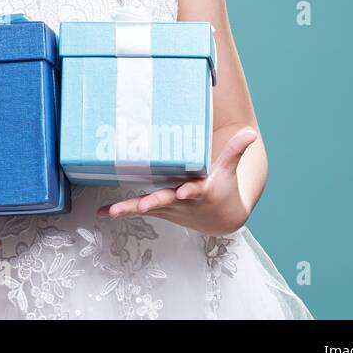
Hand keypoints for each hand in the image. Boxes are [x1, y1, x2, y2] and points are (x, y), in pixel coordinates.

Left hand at [95, 126, 258, 235]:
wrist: (220, 219)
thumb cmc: (223, 189)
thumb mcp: (229, 170)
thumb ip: (236, 150)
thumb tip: (251, 133)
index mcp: (200, 191)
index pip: (196, 190)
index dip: (190, 191)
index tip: (186, 192)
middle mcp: (182, 202)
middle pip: (166, 201)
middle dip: (155, 202)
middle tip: (142, 205)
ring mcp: (168, 207)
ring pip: (148, 208)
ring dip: (129, 209)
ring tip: (112, 211)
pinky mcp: (158, 209)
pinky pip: (137, 210)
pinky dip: (119, 211)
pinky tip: (101, 212)